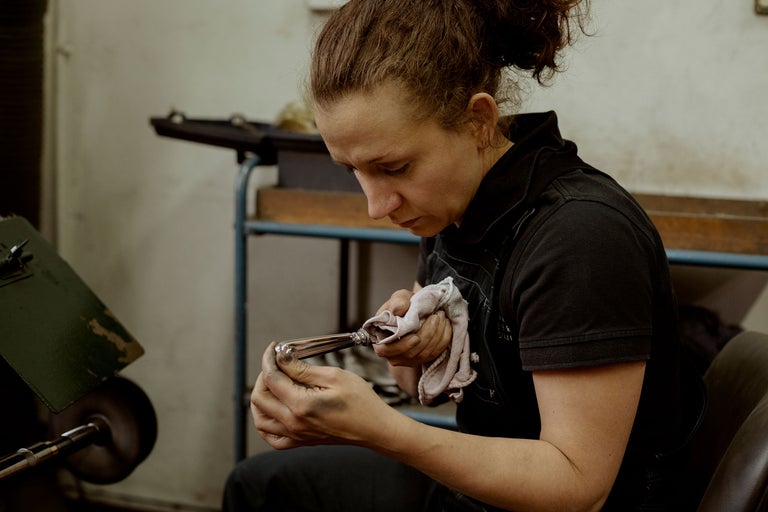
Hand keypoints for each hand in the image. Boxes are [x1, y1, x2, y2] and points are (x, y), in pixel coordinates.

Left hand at [251, 342, 391, 449]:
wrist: (374, 428)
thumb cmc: (361, 402)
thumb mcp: (334, 376)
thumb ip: (303, 369)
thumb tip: (282, 358)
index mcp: (301, 405)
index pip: (271, 378)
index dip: (269, 359)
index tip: (274, 348)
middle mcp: (294, 423)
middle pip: (260, 397)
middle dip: (264, 375)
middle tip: (277, 363)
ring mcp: (295, 435)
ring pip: (260, 418)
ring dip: (260, 398)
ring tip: (273, 383)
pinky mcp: (300, 441)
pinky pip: (271, 437)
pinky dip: (265, 422)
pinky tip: (273, 409)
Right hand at [372, 289, 452, 366]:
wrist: (415, 313)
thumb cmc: (404, 306)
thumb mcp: (400, 298)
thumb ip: (398, 301)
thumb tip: (398, 309)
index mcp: (380, 341)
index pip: (386, 350)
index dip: (402, 346)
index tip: (416, 337)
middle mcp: (393, 355)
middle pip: (410, 353)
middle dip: (427, 335)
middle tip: (436, 316)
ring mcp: (408, 360)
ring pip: (425, 354)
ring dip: (437, 335)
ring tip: (441, 317)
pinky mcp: (422, 359)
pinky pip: (435, 353)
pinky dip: (443, 339)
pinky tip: (445, 325)